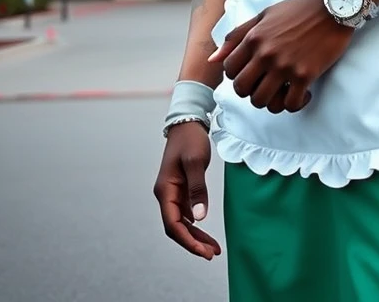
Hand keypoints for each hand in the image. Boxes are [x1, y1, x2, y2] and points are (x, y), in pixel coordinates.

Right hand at [152, 122, 221, 260]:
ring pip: (182, 223)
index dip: (187, 241)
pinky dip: (196, 225)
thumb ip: (197, 189)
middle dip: (193, 243)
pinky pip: (186, 214)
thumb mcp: (196, 162)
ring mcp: (173, 193)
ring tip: (213, 249)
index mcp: (165, 190)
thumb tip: (199, 218)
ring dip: (195, 237)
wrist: (188, 123)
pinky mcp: (181, 190)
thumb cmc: (190, 140)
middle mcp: (166, 195)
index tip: (203, 251)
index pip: (172, 224)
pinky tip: (206, 234)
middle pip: (176, 227)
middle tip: (212, 254)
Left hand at [209, 0, 353, 113]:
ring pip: (262, 102)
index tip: (252, 73)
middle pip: (242, 90)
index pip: (229, 71)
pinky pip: (290, 105)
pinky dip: (295, 104)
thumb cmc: (298, 9)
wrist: (333, 6)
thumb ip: (236, 36)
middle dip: (250, 91)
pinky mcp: (306, 75)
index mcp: (253, 38)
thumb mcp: (263, 15)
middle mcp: (266, 53)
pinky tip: (302, 93)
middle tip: (265, 85)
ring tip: (282, 92)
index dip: (237, 76)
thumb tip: (213, 59)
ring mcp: (285, 66)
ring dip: (271, 101)